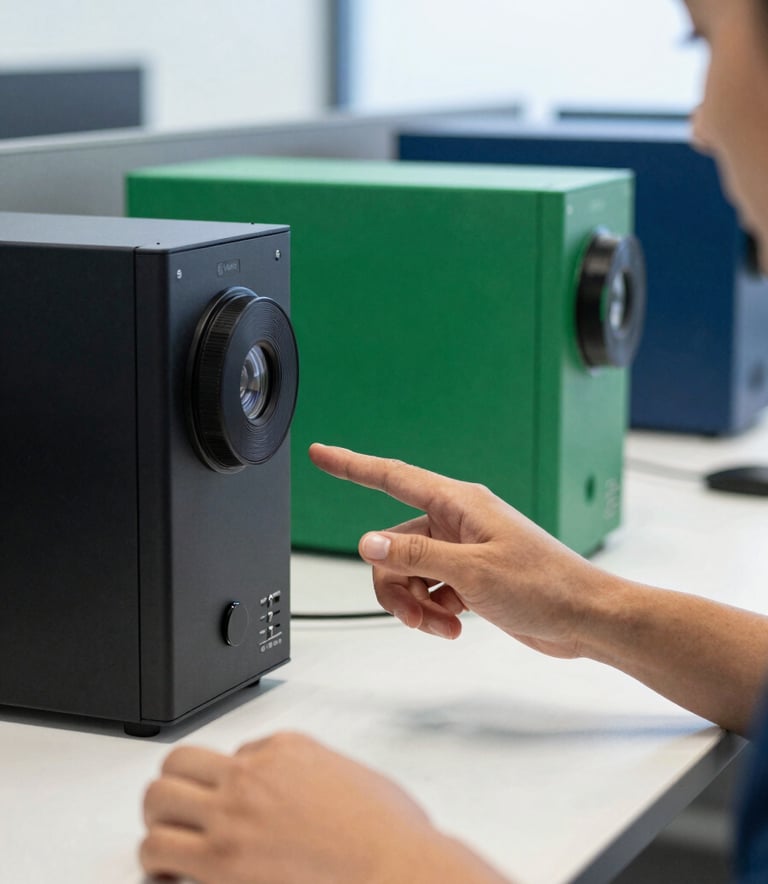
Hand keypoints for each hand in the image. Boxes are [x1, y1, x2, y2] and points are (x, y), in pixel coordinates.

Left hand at [140, 731, 505, 883]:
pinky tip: (168, 874)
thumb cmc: (387, 832)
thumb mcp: (352, 775)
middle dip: (177, 786)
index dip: (235, 780)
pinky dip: (156, 864)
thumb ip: (316, 772)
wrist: (393, 866)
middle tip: (182, 810)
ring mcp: (232, 815)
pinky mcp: (220, 861)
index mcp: (286, 747)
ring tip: (168, 838)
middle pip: (180, 762)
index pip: (236, 752)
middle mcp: (252, 774)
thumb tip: (303, 790)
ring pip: (158, 799)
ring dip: (159, 818)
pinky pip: (159, 852)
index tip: (239, 802)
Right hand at [309, 443, 610, 658]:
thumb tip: (368, 542)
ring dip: (416, 603)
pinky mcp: (470, 574)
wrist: (585, 617)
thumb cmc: (545, 586)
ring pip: (409, 570)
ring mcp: (463, 548)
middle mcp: (457, 521)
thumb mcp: (473, 572)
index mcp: (459, 503)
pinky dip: (433, 610)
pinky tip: (455, 625)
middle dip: (396, 584)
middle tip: (415, 615)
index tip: (321, 454)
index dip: (351, 465)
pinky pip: (429, 587)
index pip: (392, 477)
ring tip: (442, 624)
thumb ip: (416, 556)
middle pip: (393, 544)